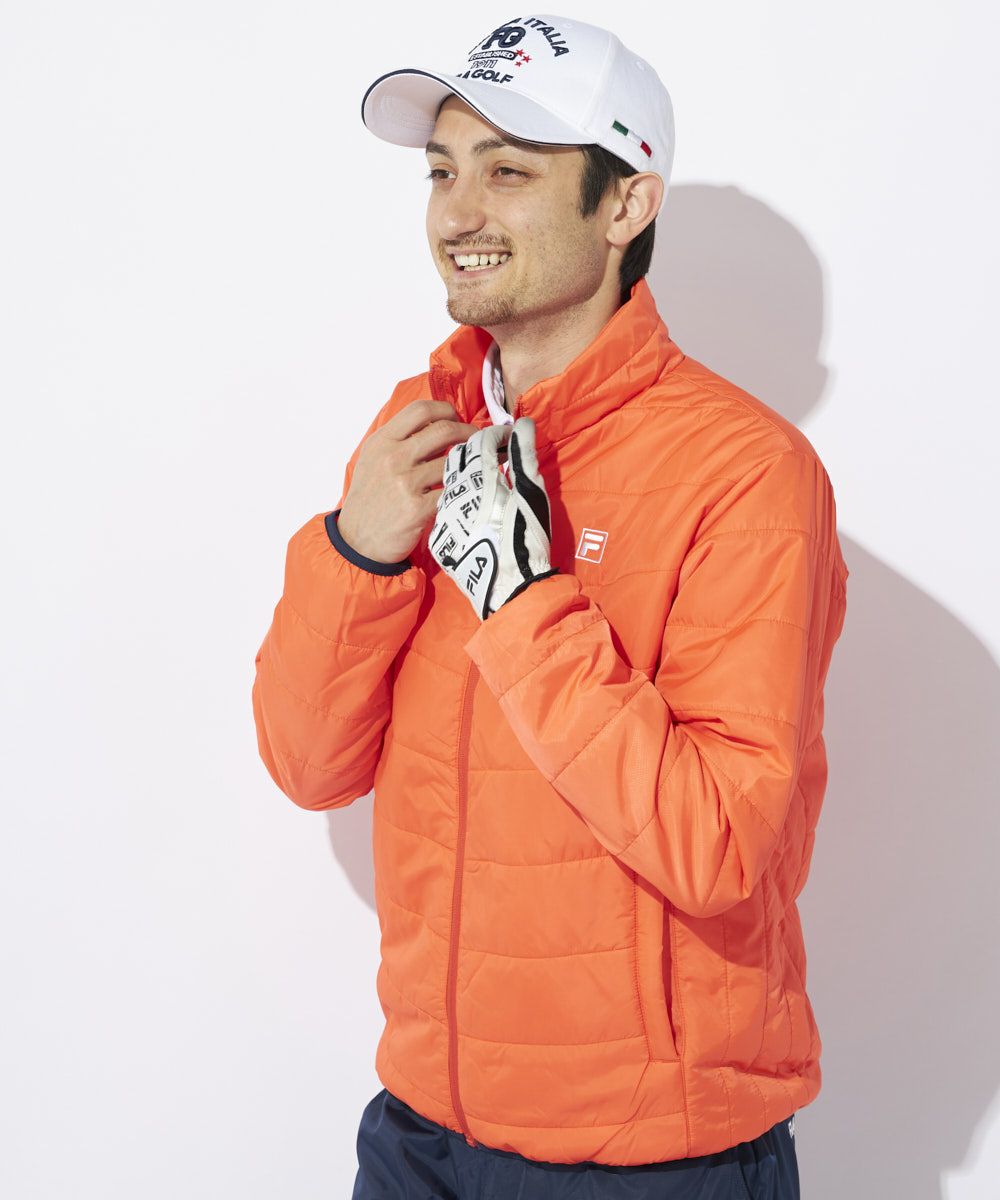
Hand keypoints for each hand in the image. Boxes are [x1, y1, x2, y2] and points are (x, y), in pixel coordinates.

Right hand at [337, 401, 478, 563]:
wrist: (357, 540)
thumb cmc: (370, 499)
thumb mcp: (373, 460)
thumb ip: (399, 441)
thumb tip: (439, 425)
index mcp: (382, 442)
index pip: (420, 409)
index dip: (446, 410)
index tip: (457, 419)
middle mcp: (393, 458)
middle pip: (443, 429)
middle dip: (468, 432)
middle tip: (478, 440)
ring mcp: (405, 483)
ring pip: (452, 461)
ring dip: (470, 462)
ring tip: (477, 466)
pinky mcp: (417, 508)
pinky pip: (450, 490)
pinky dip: (462, 488)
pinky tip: (466, 490)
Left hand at [427, 417, 558, 619]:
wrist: (508, 588)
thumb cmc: (526, 539)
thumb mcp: (532, 495)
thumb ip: (524, 456)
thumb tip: (521, 425)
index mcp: (480, 479)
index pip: (478, 441)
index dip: (493, 436)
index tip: (505, 438)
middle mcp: (454, 493)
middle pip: (455, 457)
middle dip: (471, 448)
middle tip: (489, 453)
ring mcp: (443, 514)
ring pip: (446, 482)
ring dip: (460, 474)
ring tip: (480, 479)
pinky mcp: (438, 535)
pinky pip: (443, 508)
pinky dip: (455, 501)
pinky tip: (469, 508)